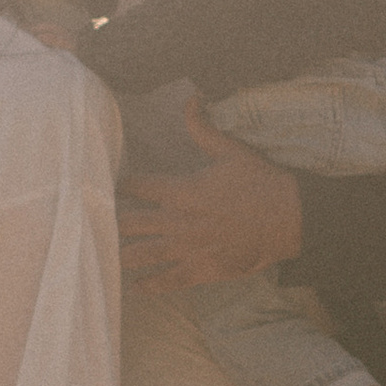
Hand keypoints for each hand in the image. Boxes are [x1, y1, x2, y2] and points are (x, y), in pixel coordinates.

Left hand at [119, 103, 304, 287]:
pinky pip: (166, 281)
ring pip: (139, 254)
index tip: (114, 186)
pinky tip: (134, 287)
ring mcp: (185, 248)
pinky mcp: (199, 270)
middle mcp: (176, 220)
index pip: (138, 186)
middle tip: (98, 222)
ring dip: (121, 254)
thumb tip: (192, 98)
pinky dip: (148, 286)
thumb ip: (203, 129)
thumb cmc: (260, 183)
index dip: (123, 186)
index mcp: (180, 190)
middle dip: (112, 221)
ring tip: (106, 255)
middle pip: (128, 223)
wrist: (288, 218)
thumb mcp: (231, 150)